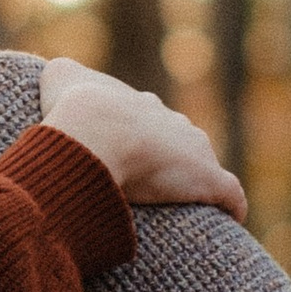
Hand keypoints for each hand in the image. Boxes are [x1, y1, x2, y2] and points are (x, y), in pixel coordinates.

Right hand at [37, 58, 246, 217]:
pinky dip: (231, 207)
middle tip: (144, 183)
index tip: (122, 158)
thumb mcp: (61, 78)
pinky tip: (226, 218)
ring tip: (178, 207)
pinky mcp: (210, 181)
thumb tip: (59, 72)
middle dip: (168, 158)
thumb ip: (63, 74)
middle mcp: (175, 123)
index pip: (148, 120)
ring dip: (194, 182)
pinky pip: (230, 195)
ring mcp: (196, 152)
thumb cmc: (77, 110)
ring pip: (203, 165)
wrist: (98, 131)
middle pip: (178, 140)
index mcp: (144, 106)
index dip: (136, 139)